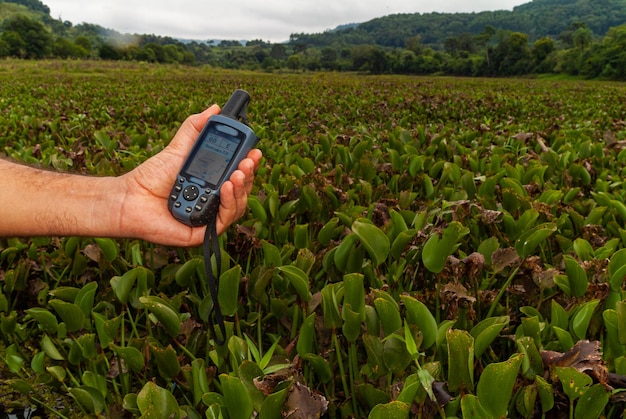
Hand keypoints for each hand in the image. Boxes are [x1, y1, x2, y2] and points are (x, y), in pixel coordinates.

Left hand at [118, 105, 261, 246]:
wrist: (129, 198)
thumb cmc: (151, 177)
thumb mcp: (178, 148)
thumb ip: (195, 129)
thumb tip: (214, 109)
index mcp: (212, 183)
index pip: (238, 174)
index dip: (249, 164)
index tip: (255, 151)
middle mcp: (214, 201)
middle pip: (242, 190)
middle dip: (249, 174)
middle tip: (248, 160)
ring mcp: (209, 217)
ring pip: (238, 206)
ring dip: (242, 188)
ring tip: (237, 173)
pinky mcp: (202, 232)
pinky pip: (224, 221)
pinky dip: (229, 204)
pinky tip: (226, 188)